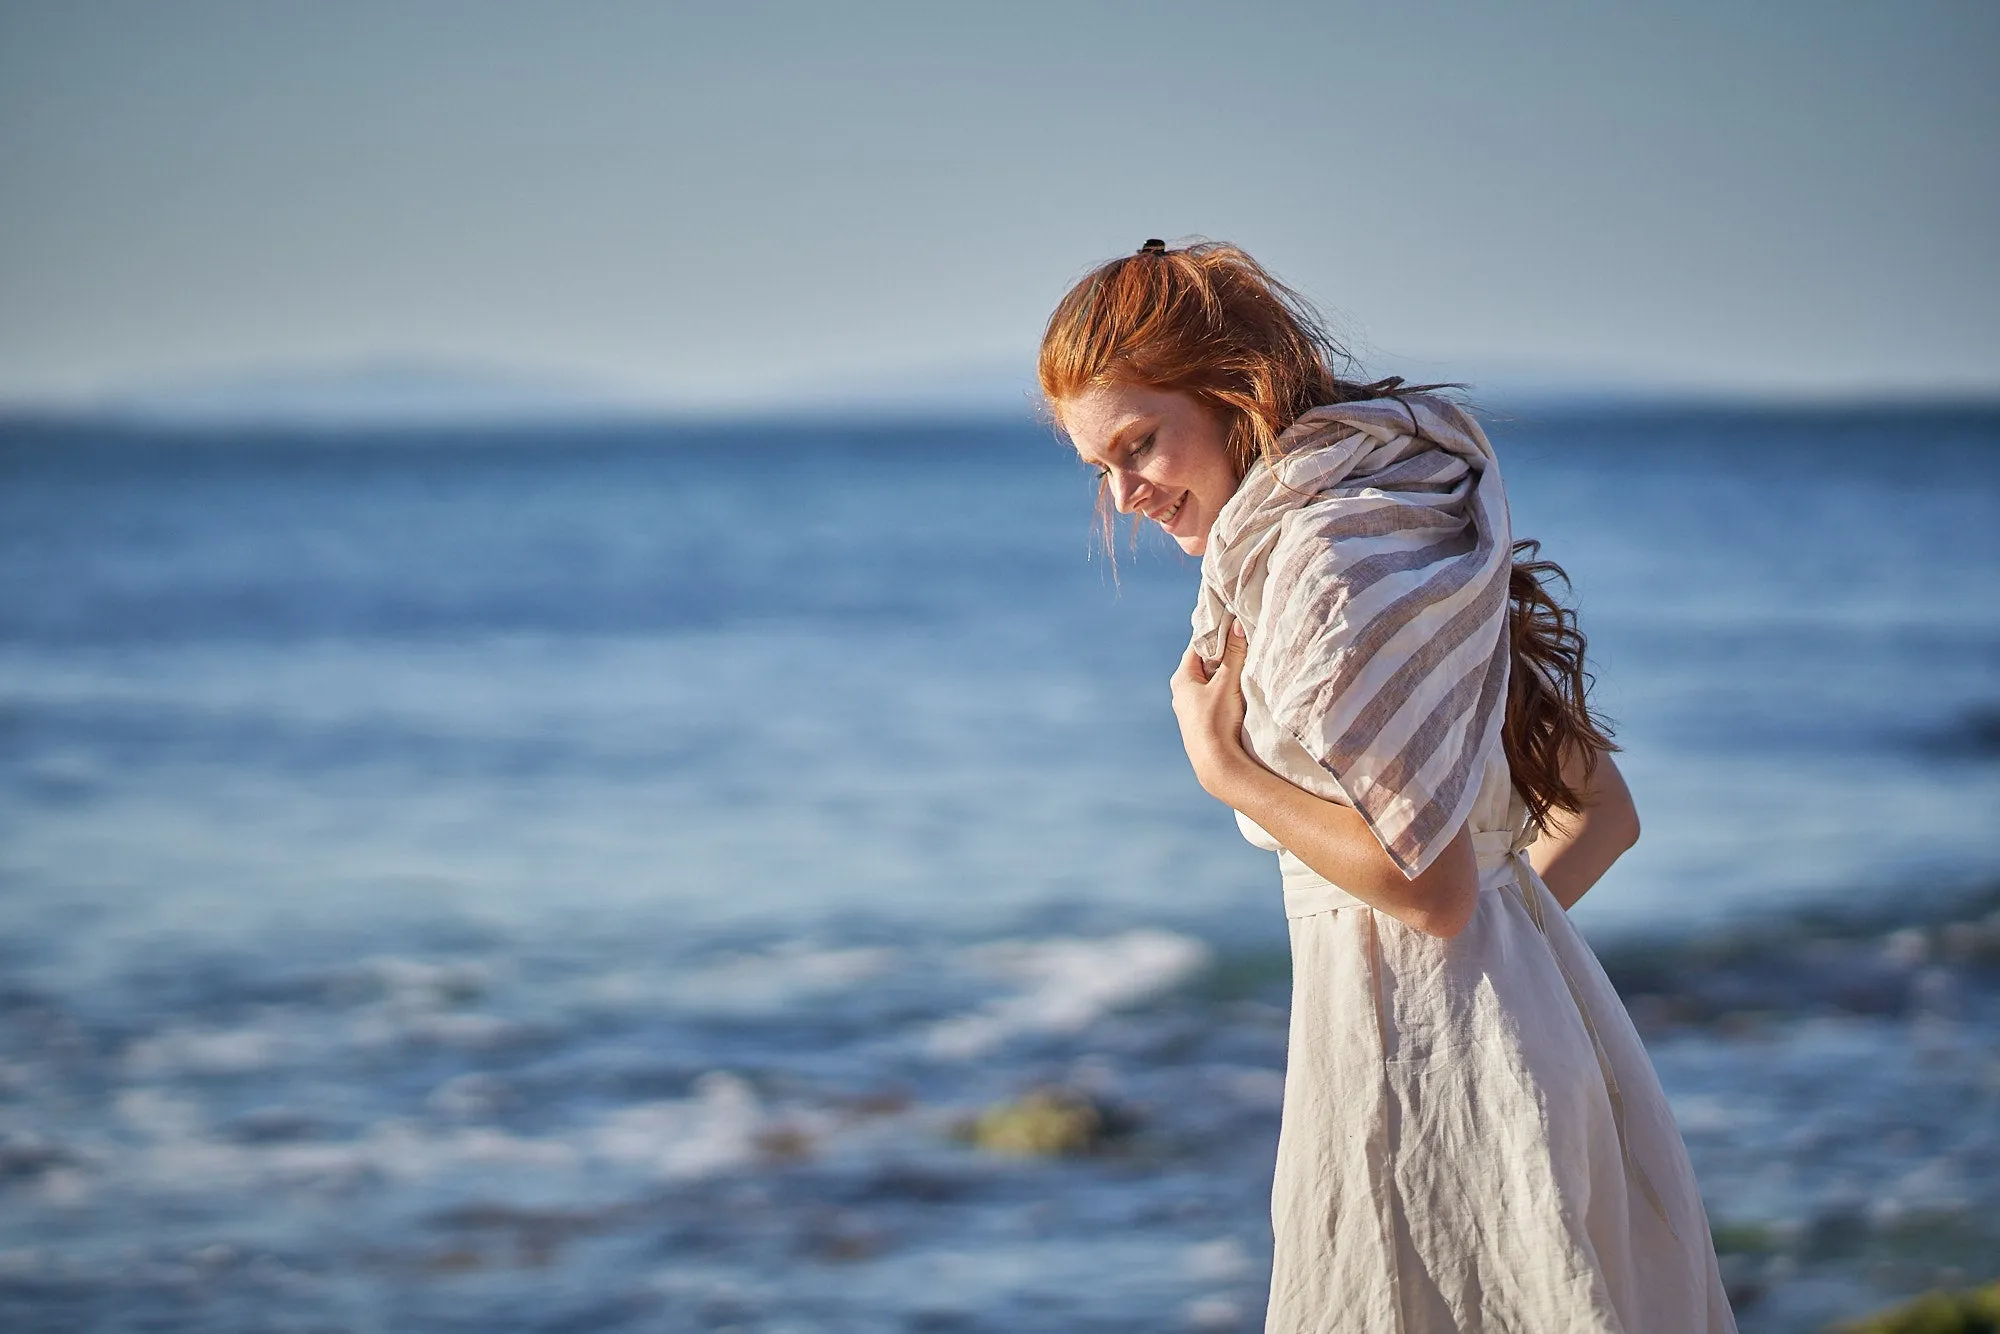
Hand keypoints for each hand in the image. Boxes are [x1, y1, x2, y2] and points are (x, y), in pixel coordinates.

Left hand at [1170, 619, 1251, 802]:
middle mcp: (1181, 692)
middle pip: (1203, 663)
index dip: (1215, 634)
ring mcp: (1190, 708)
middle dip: (1222, 653)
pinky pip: (1212, 696)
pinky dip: (1224, 688)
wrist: (1216, 764)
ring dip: (1224, 672)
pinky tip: (1237, 688)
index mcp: (1181, 679)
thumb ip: (1234, 655)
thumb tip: (1237, 626)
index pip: (1197, 646)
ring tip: (1243, 662)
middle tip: (1242, 640)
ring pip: (1209, 680)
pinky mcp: (1201, 721)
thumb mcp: (1227, 683)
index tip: (1232, 623)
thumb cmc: (1217, 721)